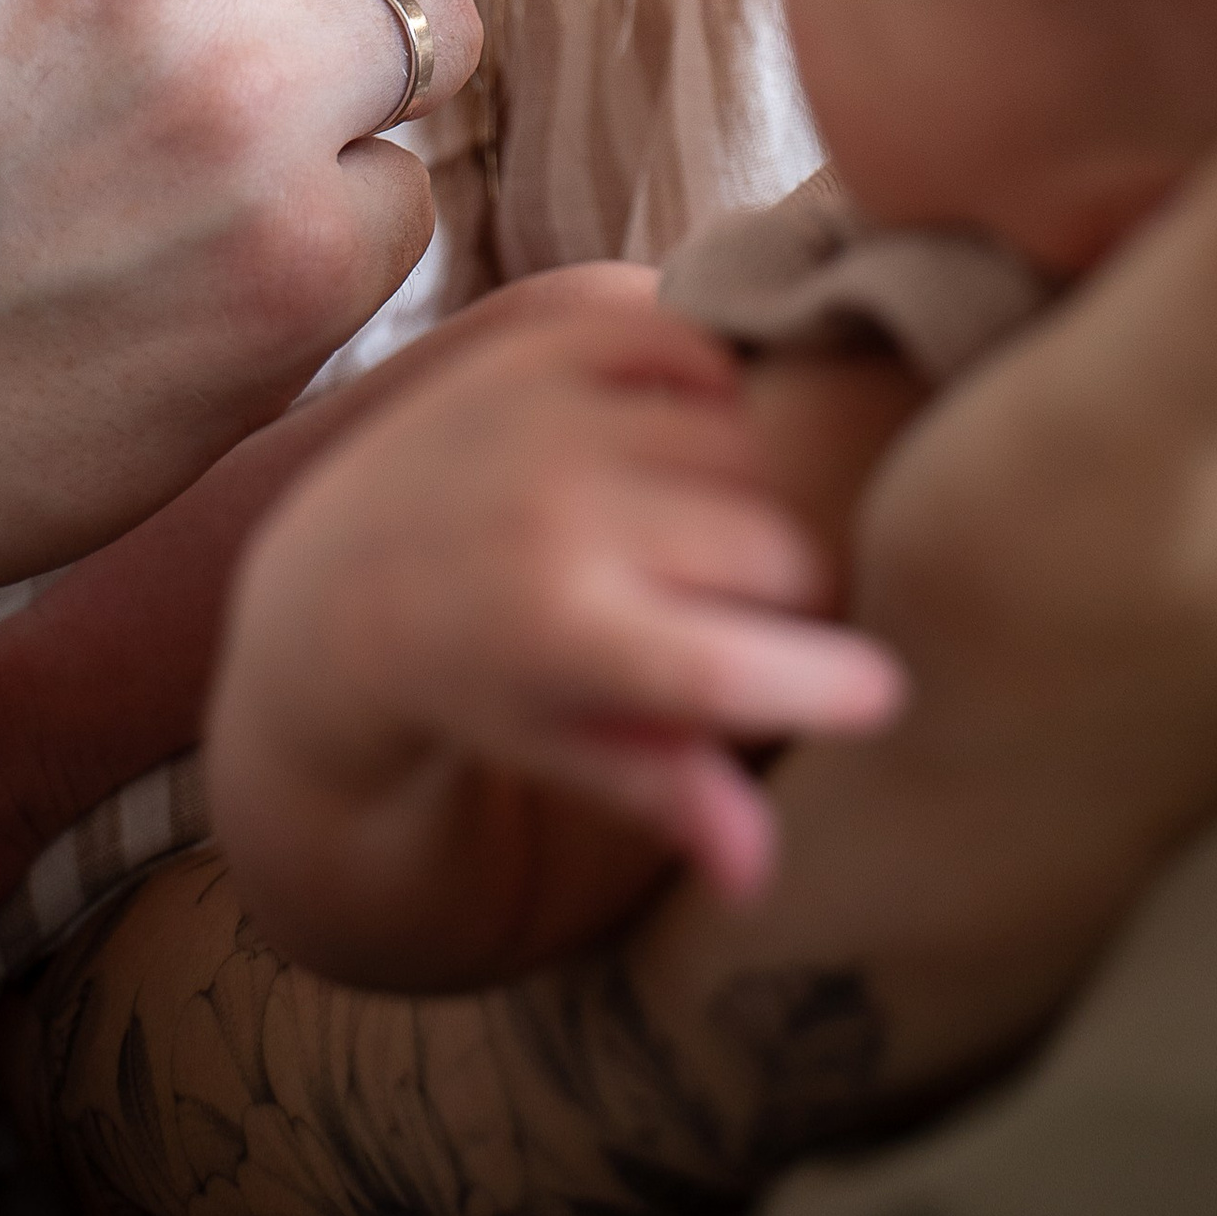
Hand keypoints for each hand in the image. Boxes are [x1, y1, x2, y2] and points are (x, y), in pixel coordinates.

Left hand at [206, 272, 906, 984]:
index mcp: (562, 640)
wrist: (335, 583)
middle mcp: (553, 520)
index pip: (740, 669)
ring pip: (745, 446)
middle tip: (760, 616)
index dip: (835, 685)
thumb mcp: (559, 750)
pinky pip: (681, 341)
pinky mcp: (536, 349)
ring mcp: (545, 421)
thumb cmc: (476, 687)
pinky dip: (705, 380)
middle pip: (774, 551)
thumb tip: (760, 874)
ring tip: (710, 535)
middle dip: (793, 594)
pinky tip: (687, 433)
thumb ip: (666, 794)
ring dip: (752, 494)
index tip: (881, 695)